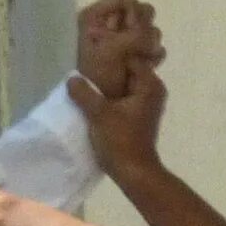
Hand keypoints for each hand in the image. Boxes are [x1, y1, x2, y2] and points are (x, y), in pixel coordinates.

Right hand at [68, 65, 167, 186]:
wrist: (134, 171)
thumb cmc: (120, 140)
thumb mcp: (98, 113)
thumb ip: (84, 92)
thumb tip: (72, 78)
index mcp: (150, 85)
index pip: (132, 56)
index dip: (113, 54)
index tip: (94, 55)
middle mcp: (153, 90)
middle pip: (129, 69)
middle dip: (109, 67)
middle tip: (86, 67)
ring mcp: (147, 103)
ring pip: (125, 83)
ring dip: (108, 82)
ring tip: (86, 80)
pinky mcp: (139, 114)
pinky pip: (124, 95)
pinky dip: (111, 94)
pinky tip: (94, 96)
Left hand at [75, 0, 162, 99]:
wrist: (103, 106)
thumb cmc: (101, 78)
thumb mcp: (114, 51)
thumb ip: (135, 33)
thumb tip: (152, 32)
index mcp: (95, 16)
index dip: (134, 13)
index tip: (131, 33)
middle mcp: (108, 23)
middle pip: (142, 11)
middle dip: (144, 30)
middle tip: (135, 49)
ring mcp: (123, 39)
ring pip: (150, 29)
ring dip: (150, 45)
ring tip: (140, 61)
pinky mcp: (134, 53)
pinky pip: (154, 46)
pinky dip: (153, 56)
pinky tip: (145, 67)